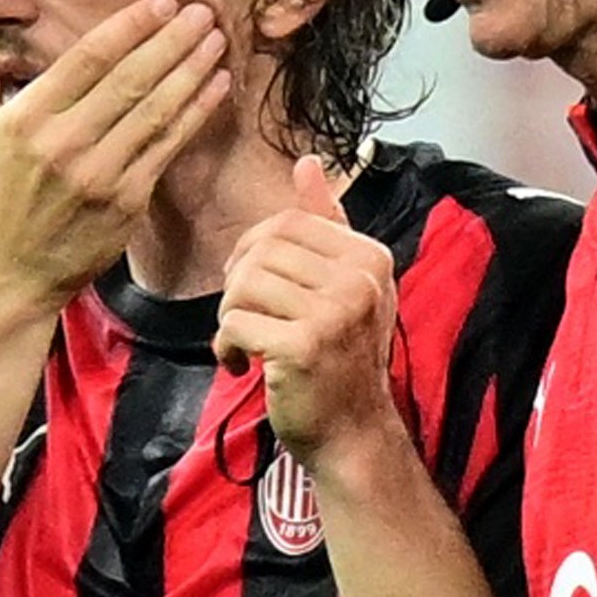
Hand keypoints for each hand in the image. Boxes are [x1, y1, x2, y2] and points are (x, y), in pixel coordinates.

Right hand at [0, 0, 230, 310]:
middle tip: (200, 11)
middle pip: (130, 80)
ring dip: (191, 72)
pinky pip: (169, 147)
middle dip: (171, 41)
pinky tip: (216, 87)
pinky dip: (196, 113)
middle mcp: (66, 144)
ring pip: (156, 112)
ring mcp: (102, 175)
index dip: (129, 27)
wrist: (11, 270)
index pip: (88, 60)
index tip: (160, 2)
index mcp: (28, 118)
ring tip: (215, 41)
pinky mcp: (129, 200)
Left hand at [215, 156, 399, 460]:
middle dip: (238, 284)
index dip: (254, 249)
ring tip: (244, 343)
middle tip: (244, 319)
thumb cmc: (342, 360)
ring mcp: (335, 313)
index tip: (254, 287)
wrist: (354, 435)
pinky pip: (235, 323)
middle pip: (261, 250)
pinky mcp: (304, 347)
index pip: (288, 221)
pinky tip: (242, 366)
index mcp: (370, 257)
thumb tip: (306, 161)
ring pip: (243, 284)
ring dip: (229, 317)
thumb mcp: (345, 286)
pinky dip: (227, 346)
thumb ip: (326, 224)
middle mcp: (359, 280)